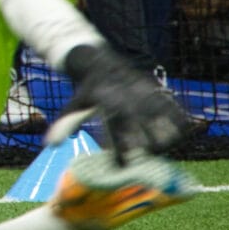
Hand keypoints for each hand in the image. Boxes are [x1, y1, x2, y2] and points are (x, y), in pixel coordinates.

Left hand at [48, 44, 194, 164]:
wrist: (102, 63)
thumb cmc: (88, 91)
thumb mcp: (74, 105)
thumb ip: (63, 125)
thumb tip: (49, 145)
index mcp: (111, 104)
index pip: (121, 133)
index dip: (124, 152)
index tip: (125, 166)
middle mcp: (133, 100)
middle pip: (148, 131)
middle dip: (148, 149)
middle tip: (145, 160)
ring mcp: (149, 95)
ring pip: (168, 122)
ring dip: (167, 139)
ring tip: (160, 150)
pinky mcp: (160, 93)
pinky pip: (178, 112)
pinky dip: (180, 126)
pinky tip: (175, 137)